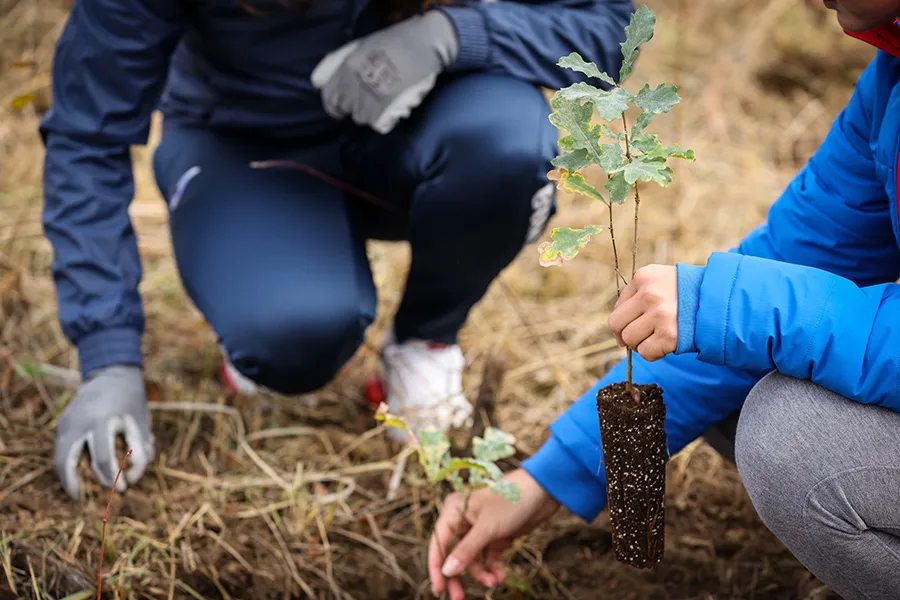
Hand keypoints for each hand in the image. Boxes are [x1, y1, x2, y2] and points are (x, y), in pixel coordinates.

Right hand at [54, 365, 153, 499]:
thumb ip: (141, 451)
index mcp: (102, 420)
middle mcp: (79, 421)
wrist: (112, 372)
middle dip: (72, 483)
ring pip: (58, 456)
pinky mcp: (62, 422)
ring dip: (66, 476)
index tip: (123, 489)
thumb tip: (132, 479)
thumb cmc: (131, 400)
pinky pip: (61, 448)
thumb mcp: (142, 423)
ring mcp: (66, 421)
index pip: (102, 457)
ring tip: (76, 491)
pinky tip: (77, 473)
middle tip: (80, 499)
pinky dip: (66, 463)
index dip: (113, 477)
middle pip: (66, 460)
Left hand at [311, 10, 458, 133]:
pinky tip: (392, 108)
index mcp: (346, 69)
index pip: (329, 98)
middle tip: (366, 103)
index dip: (334, 107)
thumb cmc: (395, 41)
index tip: (339, 110)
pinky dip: (384, 120)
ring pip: (362, 118)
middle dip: (353, 108)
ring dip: (369, 113)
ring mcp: (370, 100)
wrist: (423, 44)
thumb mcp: (361, 46)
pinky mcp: (387, 110)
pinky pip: (378, 124)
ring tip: (380, 104)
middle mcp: (354, 86)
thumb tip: (320, 81)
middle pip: (346, 110)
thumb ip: (341, 63)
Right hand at [428, 469, 559, 598]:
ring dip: (481, 573)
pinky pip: (488, 558)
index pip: (438, 542)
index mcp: (454, 510)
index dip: (436, 567)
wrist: (543, 492)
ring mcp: (479, 529)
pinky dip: (492, 568)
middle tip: (458, 598)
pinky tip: (500, 576)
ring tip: (494, 582)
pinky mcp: (495, 536)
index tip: (439, 590)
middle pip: (453, 553)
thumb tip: (447, 572)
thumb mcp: (487, 528)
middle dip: (458, 575)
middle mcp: (463, 519)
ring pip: (472, 559)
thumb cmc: (511, 501)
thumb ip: (466, 551)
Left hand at [608, 264, 678, 361]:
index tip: (636, 324)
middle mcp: (649, 294)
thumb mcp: (660, 281)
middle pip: (616, 324)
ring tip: (657, 337)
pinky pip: (646, 352)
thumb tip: (616, 330)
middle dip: (625, 334)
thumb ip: (637, 296)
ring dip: (640, 344)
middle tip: (640, 336)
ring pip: (630, 340)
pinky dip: (653, 353)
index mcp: (644, 277)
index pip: (617, 307)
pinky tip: (665, 345)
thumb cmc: (687, 294)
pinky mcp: (669, 335)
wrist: (721, 302)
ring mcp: (659, 315)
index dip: (624, 320)